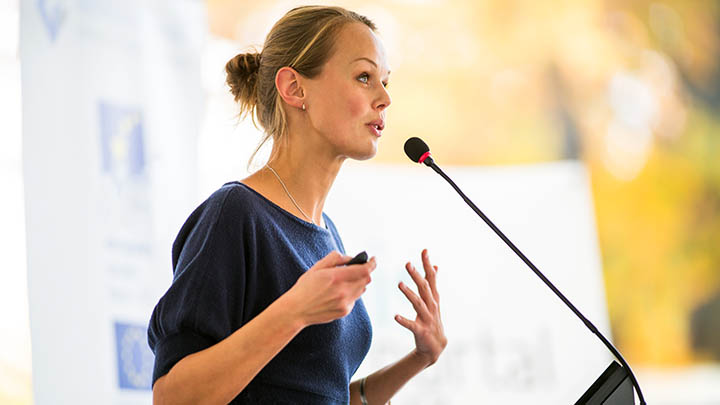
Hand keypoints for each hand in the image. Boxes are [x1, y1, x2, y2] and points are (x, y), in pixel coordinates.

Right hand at [286, 251, 375, 326]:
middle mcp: (343, 291)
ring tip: (344, 281)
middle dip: (363, 272)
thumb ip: (335, 259)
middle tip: (356, 269)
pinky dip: (351, 293)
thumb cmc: (305, 287)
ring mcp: (345, 303)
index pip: (364, 270)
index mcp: (336, 277)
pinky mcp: (344, 311)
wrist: (297, 310)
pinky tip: (338, 293)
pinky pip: (355, 299)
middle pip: (366, 279)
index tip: (373, 259)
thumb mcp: (317, 267)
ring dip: (358, 282)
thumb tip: (350, 258)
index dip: (372, 263)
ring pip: (362, 289)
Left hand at [395, 249, 446, 365]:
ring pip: (418, 304)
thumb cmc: (433, 319)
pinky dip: (404, 320)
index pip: (431, 278)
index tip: (424, 250)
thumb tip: (435, 265)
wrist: (436, 346)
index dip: (427, 264)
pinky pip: (411, 325)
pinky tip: (395, 316)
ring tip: (399, 284)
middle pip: (424, 288)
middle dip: (417, 276)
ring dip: (409, 294)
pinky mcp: (421, 331)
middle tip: (408, 264)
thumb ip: (433, 283)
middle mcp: (432, 306)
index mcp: (433, 298)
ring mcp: (427, 318)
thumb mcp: (434, 300)